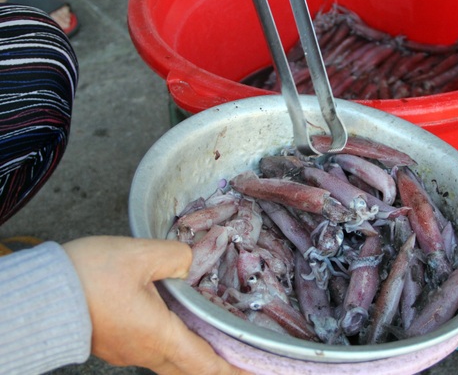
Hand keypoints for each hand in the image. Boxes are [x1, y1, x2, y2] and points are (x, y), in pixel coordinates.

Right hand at [63, 236, 249, 374]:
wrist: (41, 296)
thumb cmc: (88, 277)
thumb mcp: (140, 255)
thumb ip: (178, 257)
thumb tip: (194, 262)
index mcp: (160, 335)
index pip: (207, 364)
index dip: (234, 370)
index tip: (255, 373)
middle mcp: (147, 351)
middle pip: (191, 370)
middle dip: (219, 369)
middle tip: (242, 364)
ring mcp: (129, 351)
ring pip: (172, 362)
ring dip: (197, 358)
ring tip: (218, 346)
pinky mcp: (116, 343)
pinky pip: (154, 351)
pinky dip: (177, 348)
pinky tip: (180, 329)